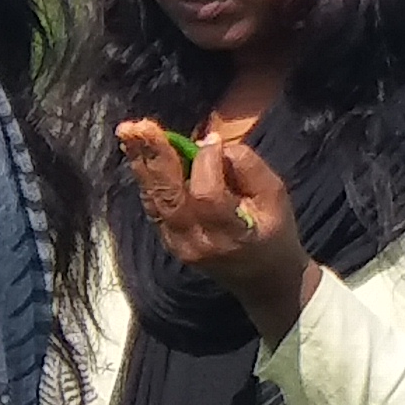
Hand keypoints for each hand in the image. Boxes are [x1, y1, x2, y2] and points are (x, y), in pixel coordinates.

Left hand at [118, 119, 314, 339]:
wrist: (261, 278)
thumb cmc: (273, 231)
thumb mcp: (276, 196)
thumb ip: (249, 168)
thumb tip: (212, 144)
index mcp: (231, 234)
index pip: (207, 197)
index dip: (206, 163)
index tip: (211, 139)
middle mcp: (197, 242)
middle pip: (168, 197)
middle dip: (153, 157)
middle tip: (137, 127)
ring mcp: (177, 243)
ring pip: (154, 199)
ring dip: (140, 162)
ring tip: (129, 132)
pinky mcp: (166, 239)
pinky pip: (152, 204)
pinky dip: (144, 176)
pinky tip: (135, 151)